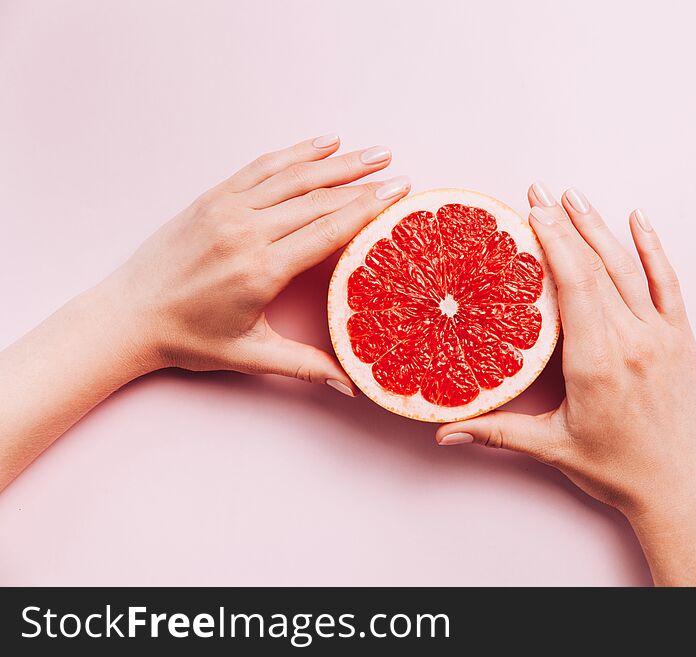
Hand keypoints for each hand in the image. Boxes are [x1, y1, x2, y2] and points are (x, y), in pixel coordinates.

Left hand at [104, 135, 410, 392]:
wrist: (128, 316)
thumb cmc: (187, 339)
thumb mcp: (250, 355)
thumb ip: (305, 366)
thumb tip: (349, 385)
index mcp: (261, 269)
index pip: (328, 230)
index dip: (367, 210)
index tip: (399, 195)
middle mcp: (246, 231)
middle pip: (318, 198)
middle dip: (363, 184)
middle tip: (399, 174)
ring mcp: (227, 209)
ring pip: (293, 176)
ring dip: (337, 162)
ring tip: (373, 152)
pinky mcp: (212, 198)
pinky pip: (261, 167)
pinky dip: (295, 153)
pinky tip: (322, 144)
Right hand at [436, 182, 695, 584]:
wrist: (684, 492)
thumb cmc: (619, 472)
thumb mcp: (553, 448)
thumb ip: (496, 431)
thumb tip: (445, 431)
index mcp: (596, 362)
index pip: (573, 284)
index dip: (552, 241)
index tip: (532, 210)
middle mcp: (631, 340)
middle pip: (595, 266)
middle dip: (566, 224)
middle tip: (540, 191)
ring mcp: (662, 336)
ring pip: (628, 268)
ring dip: (600, 228)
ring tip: (575, 196)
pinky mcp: (682, 340)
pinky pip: (669, 284)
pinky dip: (655, 249)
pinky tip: (640, 220)